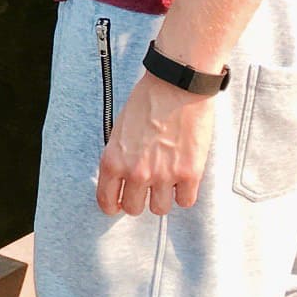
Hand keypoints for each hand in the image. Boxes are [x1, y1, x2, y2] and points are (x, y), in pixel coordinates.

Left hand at [97, 74, 215, 215]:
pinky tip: (183, 178)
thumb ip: (119, 157)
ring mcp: (163, 176)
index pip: (107, 200)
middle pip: (134, 209)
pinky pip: (185, 201)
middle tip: (147, 188)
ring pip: (160, 209)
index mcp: (113, 161)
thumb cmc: (147, 102)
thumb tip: (122, 178)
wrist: (175, 87)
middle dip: (139, 200)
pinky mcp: (189, 174)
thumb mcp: (119, 131)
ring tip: (167, 181)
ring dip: (163, 197)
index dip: (113, 205)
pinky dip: (185, 193)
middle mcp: (136, 173)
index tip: (119, 204)